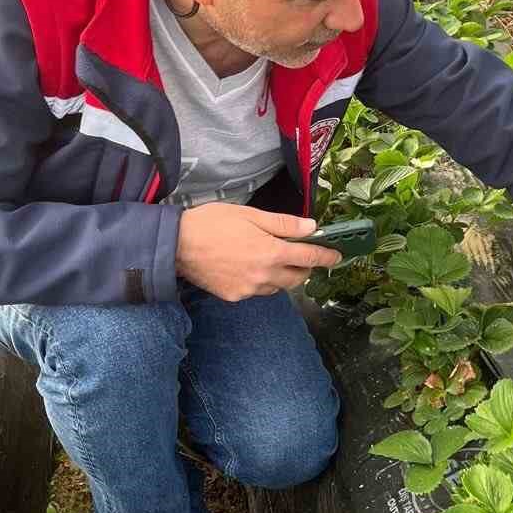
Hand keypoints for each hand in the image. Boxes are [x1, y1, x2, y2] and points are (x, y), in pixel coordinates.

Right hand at [174, 204, 339, 299]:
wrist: (176, 245)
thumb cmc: (213, 223)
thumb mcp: (251, 215)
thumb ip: (284, 224)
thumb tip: (312, 227)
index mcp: (272, 252)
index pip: (310, 257)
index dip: (326, 257)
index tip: (336, 256)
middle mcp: (265, 275)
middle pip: (298, 278)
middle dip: (304, 268)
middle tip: (301, 256)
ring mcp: (250, 289)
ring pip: (278, 287)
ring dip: (282, 276)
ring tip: (270, 259)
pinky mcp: (235, 297)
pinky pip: (257, 291)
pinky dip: (260, 282)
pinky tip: (248, 268)